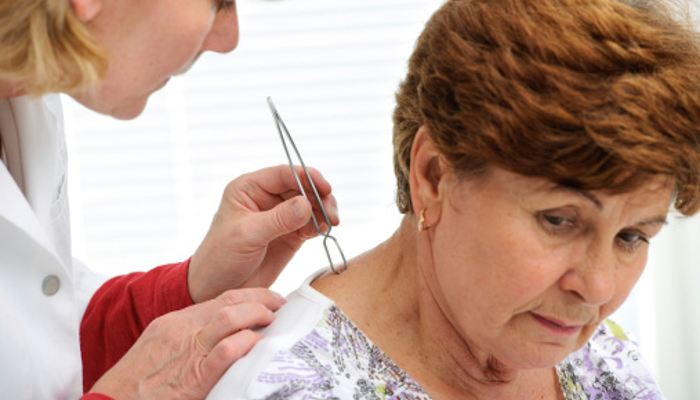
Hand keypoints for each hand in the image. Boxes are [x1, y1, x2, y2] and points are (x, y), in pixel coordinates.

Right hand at [89, 288, 284, 399]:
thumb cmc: (135, 387)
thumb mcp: (159, 351)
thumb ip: (187, 341)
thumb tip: (220, 338)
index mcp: (173, 323)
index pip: (217, 299)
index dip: (246, 296)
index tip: (264, 299)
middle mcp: (181, 330)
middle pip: (227, 300)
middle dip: (258, 297)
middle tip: (278, 303)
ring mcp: (187, 350)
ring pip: (228, 317)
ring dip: (257, 314)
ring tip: (273, 318)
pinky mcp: (194, 376)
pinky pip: (225, 351)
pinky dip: (245, 343)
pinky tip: (257, 343)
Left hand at [188, 165, 338, 302]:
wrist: (216, 288)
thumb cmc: (220, 258)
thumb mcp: (247, 235)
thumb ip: (278, 219)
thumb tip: (306, 204)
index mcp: (249, 189)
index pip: (283, 174)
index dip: (307, 177)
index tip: (324, 188)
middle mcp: (265, 198)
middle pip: (301, 187)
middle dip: (319, 196)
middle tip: (331, 212)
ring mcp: (279, 217)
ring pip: (310, 205)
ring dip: (323, 211)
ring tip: (330, 223)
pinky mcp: (290, 235)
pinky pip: (311, 224)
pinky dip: (321, 225)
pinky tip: (323, 231)